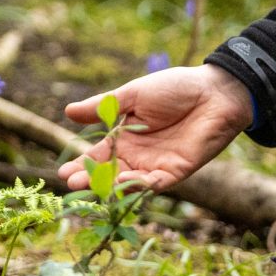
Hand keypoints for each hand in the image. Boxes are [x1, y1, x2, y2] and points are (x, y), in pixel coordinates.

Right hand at [57, 65, 251, 192]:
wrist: (213, 92)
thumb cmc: (174, 88)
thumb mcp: (133, 95)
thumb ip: (103, 106)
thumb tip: (67, 111)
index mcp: (125, 136)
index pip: (98, 155)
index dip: (81, 164)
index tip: (62, 173)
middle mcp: (137, 155)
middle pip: (109, 172)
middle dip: (90, 179)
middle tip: (71, 184)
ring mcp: (155, 165)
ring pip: (128, 182)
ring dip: (110, 186)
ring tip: (92, 186)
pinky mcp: (175, 172)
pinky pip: (154, 184)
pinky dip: (139, 187)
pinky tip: (123, 184)